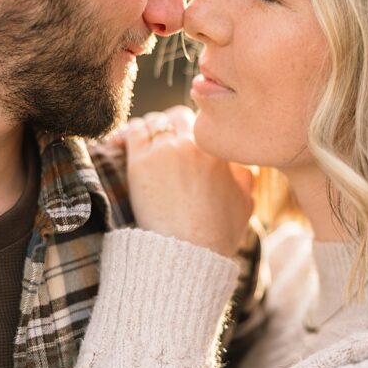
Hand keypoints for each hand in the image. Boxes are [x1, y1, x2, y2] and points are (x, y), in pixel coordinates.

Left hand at [124, 106, 253, 257]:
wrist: (189, 251)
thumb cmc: (217, 233)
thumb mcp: (245, 203)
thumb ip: (245, 176)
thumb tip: (240, 166)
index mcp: (220, 150)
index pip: (205, 123)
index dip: (194, 131)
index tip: (186, 142)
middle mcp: (194, 143)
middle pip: (178, 116)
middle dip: (172, 126)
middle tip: (165, 142)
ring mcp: (166, 149)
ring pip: (154, 121)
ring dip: (150, 130)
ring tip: (143, 144)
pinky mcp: (140, 161)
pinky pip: (132, 131)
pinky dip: (127, 133)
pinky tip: (121, 142)